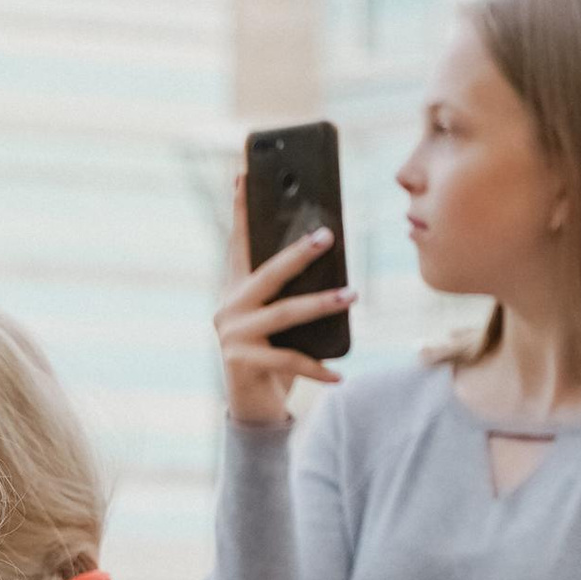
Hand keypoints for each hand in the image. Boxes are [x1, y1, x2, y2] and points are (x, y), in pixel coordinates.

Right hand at [215, 175, 355, 432]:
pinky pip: (289, 360)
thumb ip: (292, 293)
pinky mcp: (241, 362)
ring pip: (284, 312)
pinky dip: (318, 368)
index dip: (241, 208)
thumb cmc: (274, 355)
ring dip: (322, 304)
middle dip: (299, 252)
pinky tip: (339, 374)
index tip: (244, 172)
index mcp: (236, 288)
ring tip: (352, 295)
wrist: (253, 406)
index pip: (239, 241)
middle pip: (268, 272)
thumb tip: (332, 264)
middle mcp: (228, 306)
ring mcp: (232, 335)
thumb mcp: (282, 319)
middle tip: (329, 235)